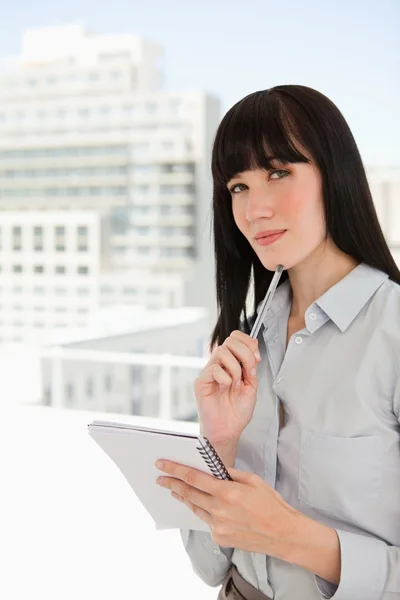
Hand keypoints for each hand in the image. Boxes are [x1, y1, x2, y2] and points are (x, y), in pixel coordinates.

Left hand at [155, 460, 298, 556]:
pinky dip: (202, 510)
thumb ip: (230, 473)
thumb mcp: (253, 480)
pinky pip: (206, 520)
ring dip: (183, 498)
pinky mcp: (220, 537)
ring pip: (195, 508)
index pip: (193, 478)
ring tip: (175, 490)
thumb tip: (214, 468)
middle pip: (188, 494)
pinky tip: (201, 505)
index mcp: (227, 492)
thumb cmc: (271, 504)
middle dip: (172, 484)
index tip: (161, 465)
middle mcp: (219, 510)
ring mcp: (218, 526)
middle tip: (160, 478)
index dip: (175, 470)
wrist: (283, 534)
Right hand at [194, 330, 260, 453]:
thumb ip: (251, 367)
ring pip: (222, 351)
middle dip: (245, 354)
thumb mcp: (251, 386)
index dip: (248, 342)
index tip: (257, 358)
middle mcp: (219, 365)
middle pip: (229, 340)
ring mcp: (209, 372)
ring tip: (236, 383)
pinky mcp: (201, 382)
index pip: (235, 338)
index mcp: (230, 363)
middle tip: (248, 372)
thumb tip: (252, 351)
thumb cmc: (237, 412)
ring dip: (235, 367)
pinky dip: (225, 378)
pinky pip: (214, 369)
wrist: (228, 430)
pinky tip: (226, 388)